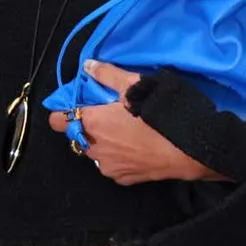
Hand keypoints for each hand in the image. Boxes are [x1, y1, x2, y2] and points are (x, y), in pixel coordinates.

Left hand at [46, 61, 218, 184]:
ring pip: (95, 152)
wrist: (188, 149)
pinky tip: (137, 147)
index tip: (79, 106)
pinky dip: (119, 156)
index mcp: (92, 123)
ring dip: (104, 142)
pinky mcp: (122, 179)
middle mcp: (94, 148)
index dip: (64, 112)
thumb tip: (87, 66)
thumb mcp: (135, 86)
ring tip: (128, 133)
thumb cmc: (160, 114)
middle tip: (110, 116)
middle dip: (89, 126)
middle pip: (78, 135)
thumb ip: (107, 74)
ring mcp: (107, 167)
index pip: (58, 121)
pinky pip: (112, 165)